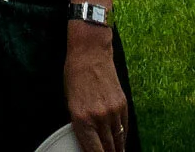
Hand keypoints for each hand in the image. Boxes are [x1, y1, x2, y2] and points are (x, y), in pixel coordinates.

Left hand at [64, 24, 127, 151]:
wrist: (90, 52)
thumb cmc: (75, 75)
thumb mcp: (70, 102)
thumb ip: (80, 124)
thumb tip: (89, 141)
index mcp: (82, 119)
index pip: (93, 151)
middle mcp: (99, 118)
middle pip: (108, 149)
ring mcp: (113, 111)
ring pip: (118, 141)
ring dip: (117, 150)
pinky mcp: (123, 104)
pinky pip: (124, 128)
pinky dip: (122, 136)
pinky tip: (120, 141)